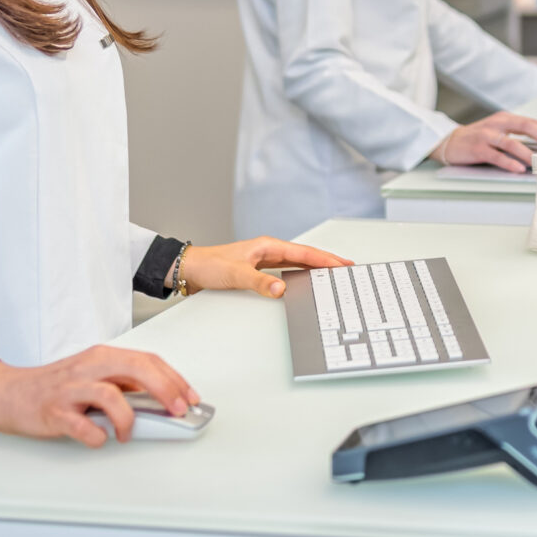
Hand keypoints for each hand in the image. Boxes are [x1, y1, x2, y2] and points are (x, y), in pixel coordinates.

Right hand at [0, 345, 195, 448]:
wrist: (9, 392)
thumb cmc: (56, 387)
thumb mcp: (94, 377)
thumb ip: (124, 384)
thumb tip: (162, 402)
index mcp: (103, 356)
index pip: (148, 361)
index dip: (175, 379)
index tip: (191, 398)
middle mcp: (89, 367)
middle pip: (137, 369)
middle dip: (166, 391)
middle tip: (179, 411)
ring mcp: (71, 389)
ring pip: (112, 396)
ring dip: (128, 420)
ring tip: (127, 433)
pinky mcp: (54, 411)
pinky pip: (83, 427)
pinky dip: (97, 437)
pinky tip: (99, 438)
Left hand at [180, 237, 349, 298]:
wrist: (190, 269)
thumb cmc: (209, 265)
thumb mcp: (236, 275)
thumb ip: (260, 283)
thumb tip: (282, 289)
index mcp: (267, 246)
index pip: (303, 253)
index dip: (324, 259)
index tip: (342, 264)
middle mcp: (267, 251)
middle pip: (304, 255)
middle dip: (326, 260)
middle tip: (346, 267)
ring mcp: (263, 259)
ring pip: (296, 262)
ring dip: (314, 266)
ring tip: (332, 272)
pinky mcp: (257, 269)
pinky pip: (286, 269)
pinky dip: (300, 273)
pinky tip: (305, 279)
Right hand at [432, 111, 536, 172]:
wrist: (450, 141)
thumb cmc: (478, 138)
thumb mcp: (498, 131)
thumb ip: (516, 136)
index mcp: (505, 118)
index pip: (531, 122)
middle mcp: (497, 124)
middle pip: (525, 126)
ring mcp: (487, 135)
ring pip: (511, 143)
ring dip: (527, 153)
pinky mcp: (478, 149)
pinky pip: (496, 156)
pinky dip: (509, 162)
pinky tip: (518, 168)